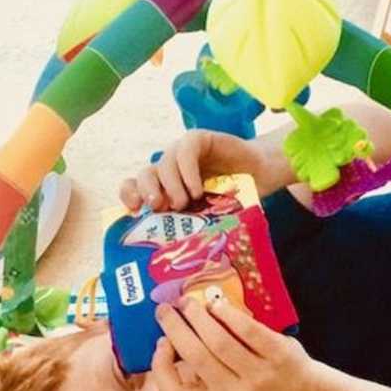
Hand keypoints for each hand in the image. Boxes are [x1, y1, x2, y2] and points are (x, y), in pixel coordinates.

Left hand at [120, 130, 268, 211]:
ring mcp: (183, 153)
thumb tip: (169, 251)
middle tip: (159, 207)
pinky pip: (185, 151)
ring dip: (171, 186)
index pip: (134, 185)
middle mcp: (170, 170)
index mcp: (165, 188)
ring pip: (164, 163)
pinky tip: (196, 190)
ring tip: (186, 203)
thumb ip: (187, 225)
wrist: (260, 176)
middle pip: (145, 174)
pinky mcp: (198, 140)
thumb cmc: (233, 203)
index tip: (135, 210)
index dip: (129, 194)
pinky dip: (187, 171)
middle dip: (147, 191)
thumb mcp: (206, 218)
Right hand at [151, 297, 311, 390]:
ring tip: (189, 303)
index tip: (161, 343)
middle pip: (196, 357)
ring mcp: (258, 376)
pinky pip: (248, 331)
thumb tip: (169, 334)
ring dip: (198, 317)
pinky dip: (228, 315)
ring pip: (219, 342)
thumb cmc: (251, 384)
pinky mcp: (278, 356)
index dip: (161, 368)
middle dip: (176, 329)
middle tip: (165, 309)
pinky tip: (217, 305)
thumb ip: (199, 373)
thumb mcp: (223, 390)